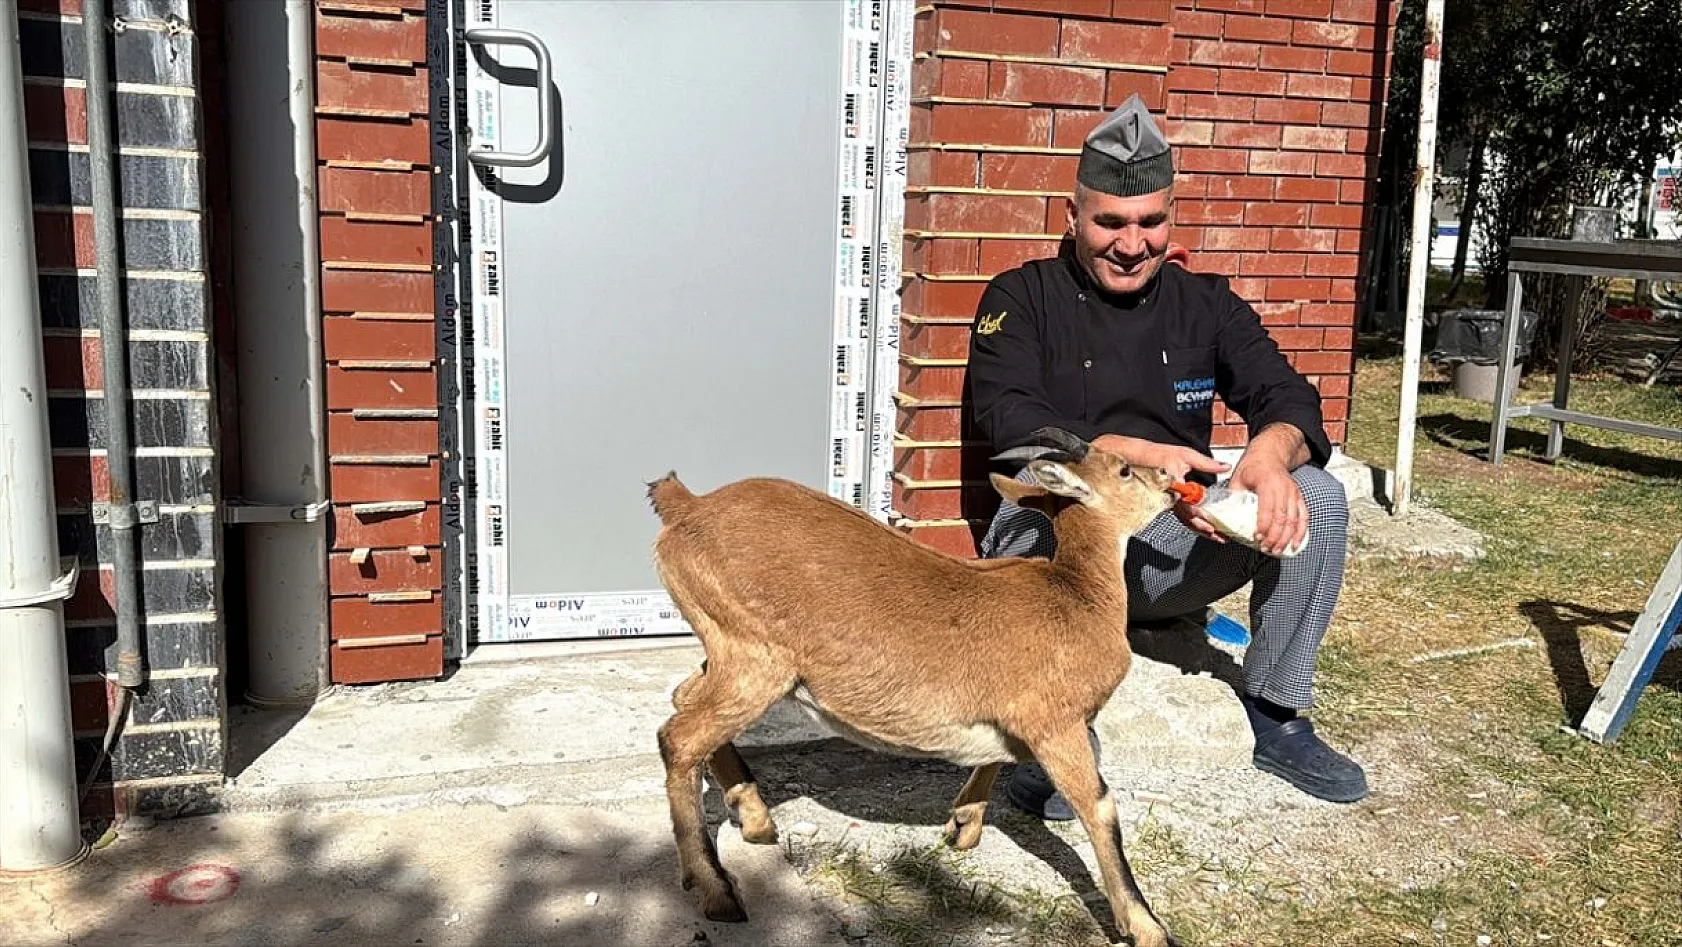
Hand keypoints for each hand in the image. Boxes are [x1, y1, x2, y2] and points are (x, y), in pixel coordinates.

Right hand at [1091, 435, 1230, 542]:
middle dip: (1204, 528)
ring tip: (1215, 536)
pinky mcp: (1168, 503)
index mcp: (1176, 487)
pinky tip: (1203, 528)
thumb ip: (1207, 463)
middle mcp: (1170, 498)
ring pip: (1185, 520)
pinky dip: (1193, 524)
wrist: (1137, 457)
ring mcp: (1168, 502)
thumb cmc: (1158, 455)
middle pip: (1189, 519)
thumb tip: (1224, 467)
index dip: (1203, 515)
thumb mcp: (1186, 455)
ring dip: (1200, 529)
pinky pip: (1181, 516)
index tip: (1214, 524)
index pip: (1191, 506)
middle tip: (1219, 535)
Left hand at [1227, 457, 1307, 555]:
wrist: (1268, 456)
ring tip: (1276, 550)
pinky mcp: (1299, 497)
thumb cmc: (1251, 468)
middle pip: (1282, 517)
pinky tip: (1295, 544)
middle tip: (1265, 548)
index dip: (1264, 525)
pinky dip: (1301, 532)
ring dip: (1286, 538)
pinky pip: (1303, 516)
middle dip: (1274, 536)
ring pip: (1294, 519)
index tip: (1257, 537)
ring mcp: (1293, 493)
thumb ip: (1232, 499)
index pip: (1268, 508)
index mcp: (1267, 482)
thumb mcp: (1237, 480)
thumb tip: (1222, 520)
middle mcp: (1283, 488)